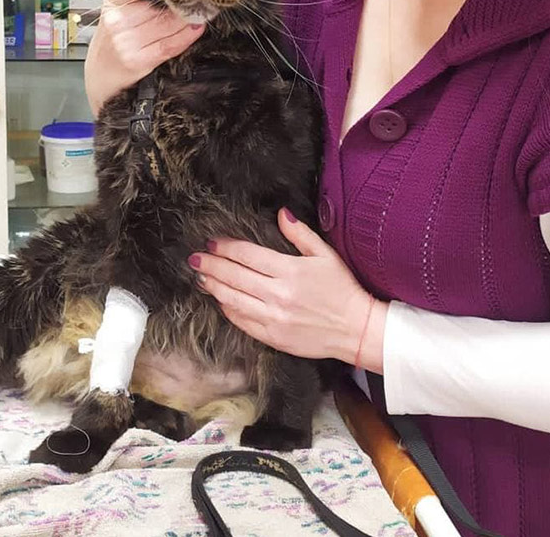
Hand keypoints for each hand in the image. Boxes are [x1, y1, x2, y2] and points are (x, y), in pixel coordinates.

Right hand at [84, 0, 204, 115]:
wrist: (100, 75)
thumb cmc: (111, 39)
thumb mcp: (115, 11)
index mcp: (112, 2)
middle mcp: (117, 20)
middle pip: (159, 5)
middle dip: (183, 0)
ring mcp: (127, 42)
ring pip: (168, 23)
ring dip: (189, 17)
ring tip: (202, 10)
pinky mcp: (139, 60)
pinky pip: (170, 45)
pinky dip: (187, 36)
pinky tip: (197, 29)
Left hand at [189, 208, 387, 369]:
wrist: (355, 329)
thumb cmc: (341, 289)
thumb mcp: (325, 255)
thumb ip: (300, 234)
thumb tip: (281, 213)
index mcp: (290, 271)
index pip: (247, 255)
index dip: (226, 248)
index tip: (212, 243)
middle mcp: (278, 295)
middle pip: (234, 276)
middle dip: (211, 265)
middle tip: (194, 258)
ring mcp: (274, 318)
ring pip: (233, 300)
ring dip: (214, 287)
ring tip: (202, 277)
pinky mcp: (273, 337)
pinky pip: (243, 322)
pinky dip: (228, 310)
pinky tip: (220, 301)